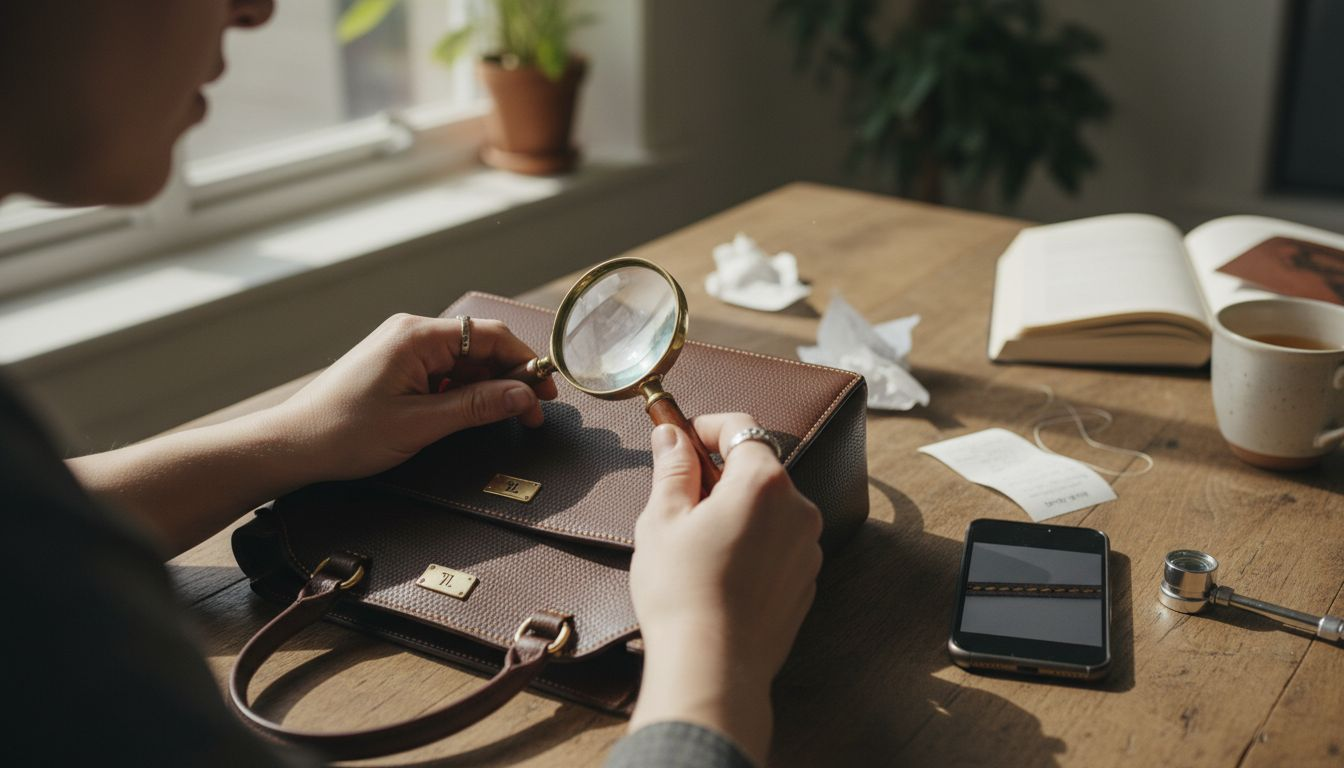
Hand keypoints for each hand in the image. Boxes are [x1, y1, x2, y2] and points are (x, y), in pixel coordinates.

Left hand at [272, 313, 557, 481]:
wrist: (292, 445)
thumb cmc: (344, 433)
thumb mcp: (420, 424)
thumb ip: (476, 406)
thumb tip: (523, 395)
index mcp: (416, 337)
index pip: (489, 337)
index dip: (523, 364)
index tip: (545, 393)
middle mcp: (411, 333)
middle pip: (479, 347)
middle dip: (509, 379)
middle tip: (530, 414)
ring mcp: (402, 348)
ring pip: (464, 361)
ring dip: (487, 387)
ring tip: (505, 418)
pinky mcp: (397, 365)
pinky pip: (443, 371)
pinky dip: (463, 391)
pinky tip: (472, 414)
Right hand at [628, 413, 822, 764]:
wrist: (712, 667)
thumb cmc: (682, 591)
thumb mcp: (662, 519)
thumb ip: (673, 468)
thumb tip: (672, 436)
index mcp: (764, 483)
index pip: (742, 427)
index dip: (707, 426)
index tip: (681, 438)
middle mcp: (798, 508)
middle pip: (759, 469)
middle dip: (721, 474)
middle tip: (680, 497)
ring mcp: (807, 548)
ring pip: (770, 509)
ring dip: (739, 510)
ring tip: (697, 542)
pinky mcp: (806, 582)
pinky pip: (779, 545)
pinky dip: (753, 544)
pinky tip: (720, 571)